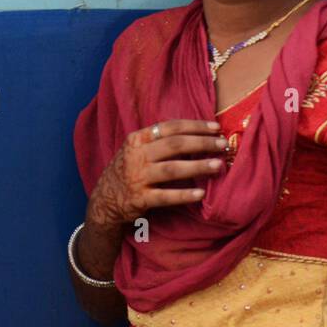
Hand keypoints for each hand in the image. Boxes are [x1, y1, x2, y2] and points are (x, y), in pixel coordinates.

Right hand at [87, 120, 227, 226]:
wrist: (104, 201)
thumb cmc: (128, 170)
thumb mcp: (136, 150)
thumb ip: (159, 141)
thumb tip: (195, 133)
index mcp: (138, 138)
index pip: (171, 127)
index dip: (195, 126)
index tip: (215, 127)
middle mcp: (137, 155)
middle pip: (175, 145)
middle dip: (202, 143)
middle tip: (222, 145)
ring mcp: (138, 177)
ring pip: (173, 169)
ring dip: (198, 166)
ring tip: (218, 166)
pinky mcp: (140, 199)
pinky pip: (166, 196)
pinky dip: (184, 195)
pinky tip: (200, 194)